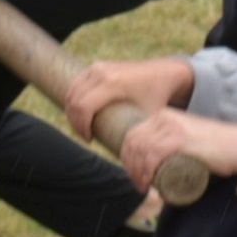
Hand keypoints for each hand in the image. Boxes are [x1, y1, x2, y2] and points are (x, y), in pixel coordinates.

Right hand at [65, 59, 195, 141]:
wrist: (165, 74)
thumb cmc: (157, 99)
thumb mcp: (147, 119)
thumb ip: (137, 139)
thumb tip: (130, 170)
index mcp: (114, 83)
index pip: (82, 106)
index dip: (80, 127)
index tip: (90, 140)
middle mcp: (103, 72)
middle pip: (73, 100)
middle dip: (75, 122)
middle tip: (87, 137)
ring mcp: (98, 66)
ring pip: (71, 92)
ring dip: (73, 112)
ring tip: (86, 128)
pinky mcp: (97, 66)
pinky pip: (76, 84)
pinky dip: (75, 100)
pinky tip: (84, 115)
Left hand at [119, 110, 236, 191]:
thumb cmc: (213, 146)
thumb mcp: (186, 137)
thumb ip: (172, 141)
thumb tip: (155, 161)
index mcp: (163, 115)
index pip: (132, 135)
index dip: (126, 157)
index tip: (133, 174)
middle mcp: (164, 117)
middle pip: (133, 142)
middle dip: (129, 166)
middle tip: (138, 184)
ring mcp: (172, 127)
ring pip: (140, 150)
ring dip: (136, 172)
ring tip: (142, 187)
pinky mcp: (180, 139)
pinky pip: (153, 154)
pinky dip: (145, 170)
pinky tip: (147, 181)